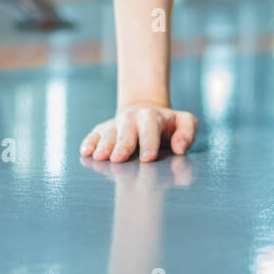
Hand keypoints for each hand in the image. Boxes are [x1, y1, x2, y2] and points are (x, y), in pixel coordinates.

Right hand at [80, 102, 197, 162]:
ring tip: (99, 157)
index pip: (150, 128)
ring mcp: (115, 124)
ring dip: (103, 145)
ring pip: (108, 133)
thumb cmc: (168, 126)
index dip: (149, 142)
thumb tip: (180, 148)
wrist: (145, 113)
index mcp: (153, 117)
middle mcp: (132, 118)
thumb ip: (187, 133)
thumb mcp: (184, 123)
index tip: (147, 159)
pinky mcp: (102, 130)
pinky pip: (94, 135)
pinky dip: (89, 142)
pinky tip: (86, 152)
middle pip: (126, 130)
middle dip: (122, 145)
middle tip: (118, 159)